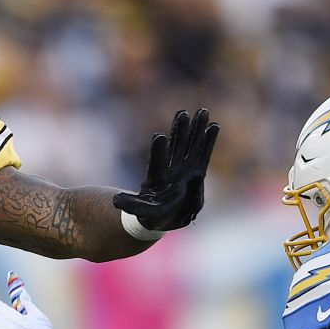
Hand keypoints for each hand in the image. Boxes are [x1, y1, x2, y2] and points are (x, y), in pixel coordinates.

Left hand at [113, 108, 219, 230]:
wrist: (163, 217)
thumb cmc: (151, 214)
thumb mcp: (140, 212)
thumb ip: (131, 205)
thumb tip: (115, 200)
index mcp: (157, 180)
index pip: (157, 163)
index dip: (158, 152)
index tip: (159, 137)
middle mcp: (171, 170)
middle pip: (176, 147)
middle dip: (180, 131)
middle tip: (182, 113)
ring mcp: (184, 169)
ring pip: (191, 146)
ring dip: (196, 129)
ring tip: (202, 111)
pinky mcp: (196, 172)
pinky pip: (204, 154)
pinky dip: (208, 141)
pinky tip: (214, 125)